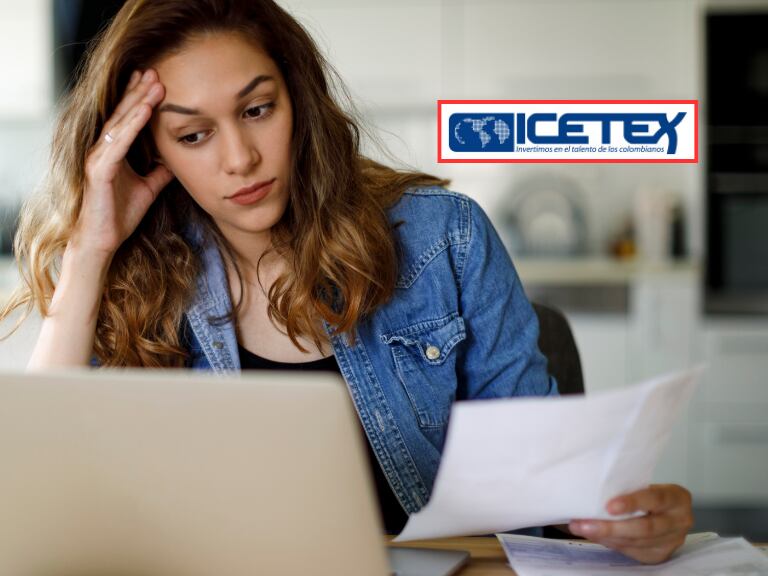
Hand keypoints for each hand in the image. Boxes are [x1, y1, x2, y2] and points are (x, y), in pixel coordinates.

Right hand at [75, 68, 172, 256]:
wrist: (104, 240)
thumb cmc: (121, 214)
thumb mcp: (149, 187)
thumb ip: (161, 172)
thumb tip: (178, 160)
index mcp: (114, 151)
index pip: (128, 118)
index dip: (141, 99)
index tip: (157, 81)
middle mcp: (103, 149)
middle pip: (123, 114)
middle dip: (140, 91)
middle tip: (156, 71)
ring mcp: (99, 157)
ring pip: (121, 123)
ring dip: (138, 101)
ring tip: (155, 83)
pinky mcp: (99, 169)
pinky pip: (118, 142)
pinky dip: (133, 125)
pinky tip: (145, 110)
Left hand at [568, 484, 692, 564]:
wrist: (664, 511)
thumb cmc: (648, 493)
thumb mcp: (644, 485)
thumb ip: (627, 486)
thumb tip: (589, 488)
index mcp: (677, 497)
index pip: (656, 498)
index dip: (633, 503)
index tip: (609, 506)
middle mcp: (679, 521)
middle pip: (645, 528)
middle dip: (611, 527)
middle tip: (584, 523)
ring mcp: (672, 541)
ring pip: (636, 542)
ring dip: (605, 536)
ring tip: (581, 528)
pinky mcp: (660, 554)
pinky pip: (632, 551)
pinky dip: (611, 543)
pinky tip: (595, 536)